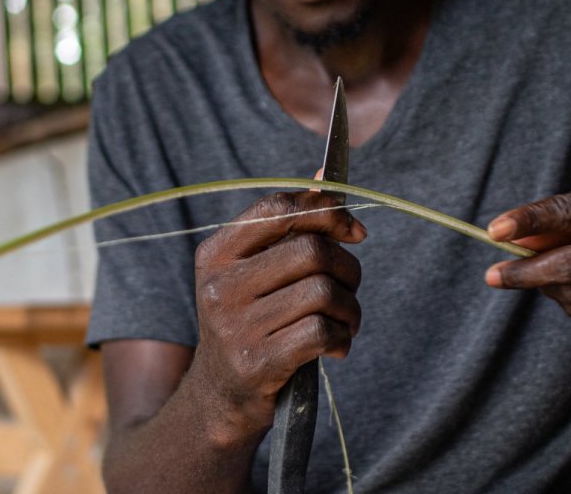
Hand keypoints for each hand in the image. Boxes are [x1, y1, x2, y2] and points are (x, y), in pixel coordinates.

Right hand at [187, 191, 365, 438]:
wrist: (220, 395)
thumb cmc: (251, 322)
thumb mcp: (255, 271)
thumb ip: (290, 225)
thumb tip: (326, 175)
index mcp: (216, 254)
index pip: (278, 208)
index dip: (327, 212)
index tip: (353, 231)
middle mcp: (220, 286)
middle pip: (311, 250)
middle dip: (347, 268)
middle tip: (349, 288)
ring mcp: (235, 326)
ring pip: (323, 292)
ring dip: (350, 308)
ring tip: (345, 322)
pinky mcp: (257, 362)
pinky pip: (321, 332)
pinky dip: (341, 338)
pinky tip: (336, 347)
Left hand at [484, 179, 570, 320]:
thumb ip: (556, 218)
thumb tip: (510, 241)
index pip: (569, 211)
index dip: (530, 221)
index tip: (495, 231)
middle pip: (569, 266)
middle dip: (524, 274)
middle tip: (493, 276)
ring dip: (546, 285)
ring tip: (549, 270)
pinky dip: (567, 298)